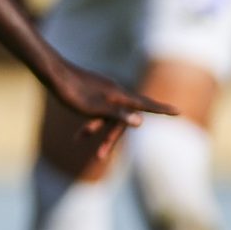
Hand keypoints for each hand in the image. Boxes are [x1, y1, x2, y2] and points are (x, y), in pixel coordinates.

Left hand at [44, 61, 171, 161]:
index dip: (162, 110)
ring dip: (97, 131)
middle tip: (100, 157)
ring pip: (107, 116)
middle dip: (112, 138)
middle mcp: (114, 92)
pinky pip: (97, 111)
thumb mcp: (94, 108)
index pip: (145, 104)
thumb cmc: (72, 91)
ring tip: (80, 143)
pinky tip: (79, 135)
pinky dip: (90, 123)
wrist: (52, 72)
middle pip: (122, 118)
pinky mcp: (91, 92)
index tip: (179, 111)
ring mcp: (102, 91)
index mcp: (119, 96)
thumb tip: (141, 122)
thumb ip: (117, 115)